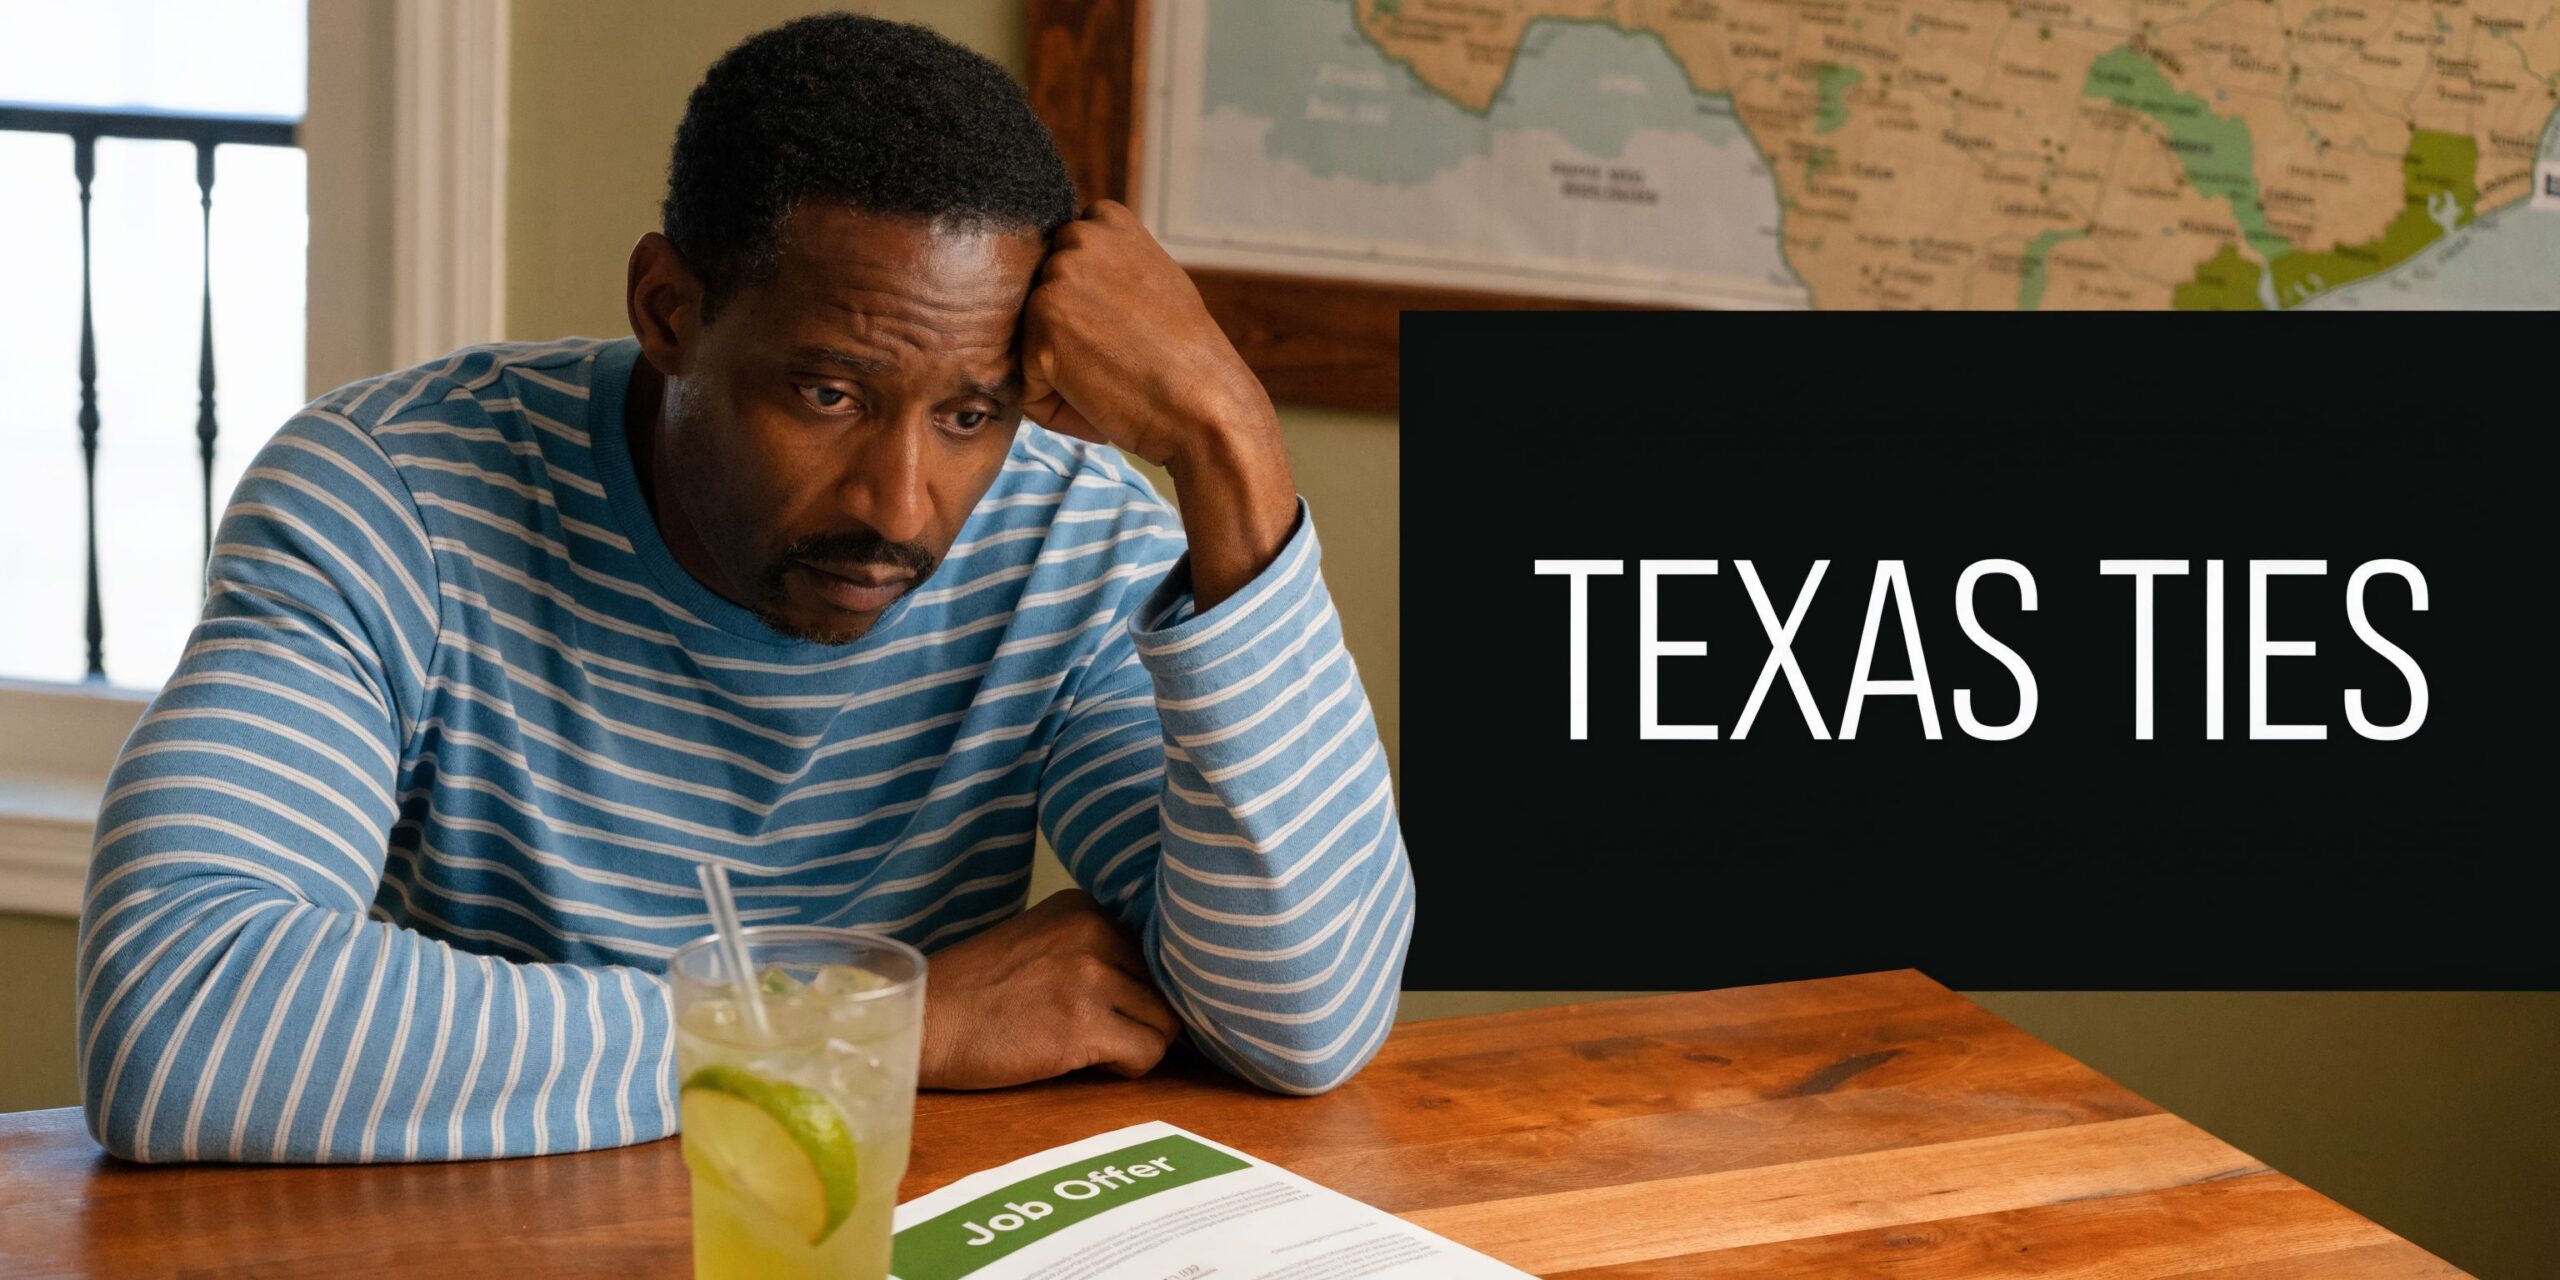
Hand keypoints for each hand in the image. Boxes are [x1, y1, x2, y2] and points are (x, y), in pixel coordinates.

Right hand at [916, 888, 1182, 1089]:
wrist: (923, 1025)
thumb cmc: (973, 994)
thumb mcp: (1036, 944)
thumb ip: (1088, 950)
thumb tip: (1152, 986)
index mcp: (1082, 907)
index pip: (1149, 952)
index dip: (1129, 988)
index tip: (1097, 1005)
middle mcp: (1092, 932)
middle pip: (1162, 986)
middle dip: (1137, 1016)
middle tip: (1092, 1033)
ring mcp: (1090, 977)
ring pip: (1165, 1021)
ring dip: (1135, 1042)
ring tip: (1088, 1048)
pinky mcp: (1084, 1025)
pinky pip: (1149, 1053)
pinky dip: (1128, 1067)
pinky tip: (1086, 1064)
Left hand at [1017, 201, 1299, 609]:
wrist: (1209, 406)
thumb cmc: (1188, 360)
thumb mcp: (1153, 282)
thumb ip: (1108, 267)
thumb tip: (1058, 275)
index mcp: (1106, 221)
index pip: (1059, 272)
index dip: (1087, 314)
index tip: (1129, 332)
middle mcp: (1076, 238)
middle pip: (1039, 309)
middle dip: (1069, 344)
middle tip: (1125, 360)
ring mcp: (1056, 280)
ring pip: (1029, 345)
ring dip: (1063, 377)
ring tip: (1117, 381)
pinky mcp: (1040, 326)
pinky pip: (1026, 384)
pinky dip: (1056, 407)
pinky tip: (1103, 402)